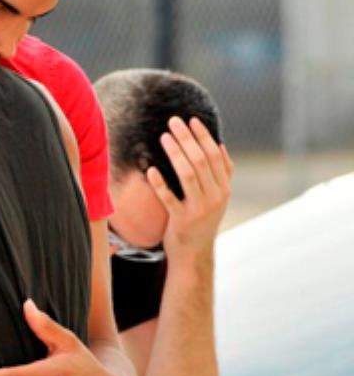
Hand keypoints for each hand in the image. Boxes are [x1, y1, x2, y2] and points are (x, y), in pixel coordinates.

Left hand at [149, 116, 233, 260]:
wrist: (194, 254)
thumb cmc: (201, 221)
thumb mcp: (216, 197)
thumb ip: (221, 174)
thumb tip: (221, 145)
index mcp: (224, 189)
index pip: (215, 156)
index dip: (203, 136)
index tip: (191, 120)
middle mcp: (215, 197)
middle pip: (201, 161)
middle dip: (187, 138)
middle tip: (173, 121)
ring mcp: (199, 209)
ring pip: (188, 175)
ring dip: (176, 153)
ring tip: (163, 137)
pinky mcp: (182, 220)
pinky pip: (170, 198)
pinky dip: (160, 183)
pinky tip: (150, 170)